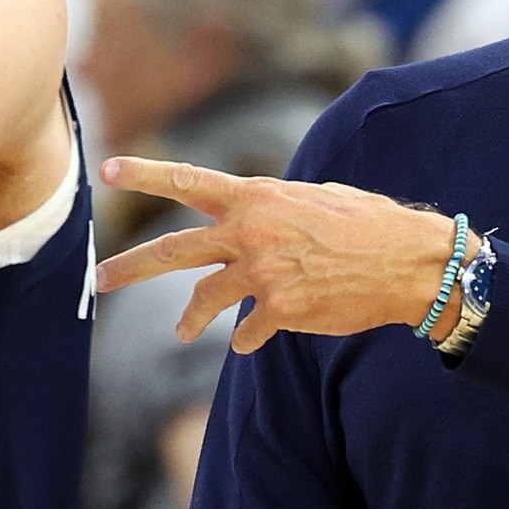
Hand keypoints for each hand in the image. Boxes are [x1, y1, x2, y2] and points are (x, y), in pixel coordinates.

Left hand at [94, 157, 464, 351]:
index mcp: (258, 198)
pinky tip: (249, 339)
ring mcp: (263, 273)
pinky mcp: (280, 310)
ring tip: (179, 332)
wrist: (408, 263)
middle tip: (100, 278)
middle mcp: (251, 232)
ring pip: (203, 299)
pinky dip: (246, 337)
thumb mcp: (316, 197)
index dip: (145, 174)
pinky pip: (246, 331)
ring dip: (188, 319)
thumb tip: (252, 214)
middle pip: (173, 250)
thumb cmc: (370, 223)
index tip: (108, 169)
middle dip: (130, 266)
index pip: (189, 181)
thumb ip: (274, 206)